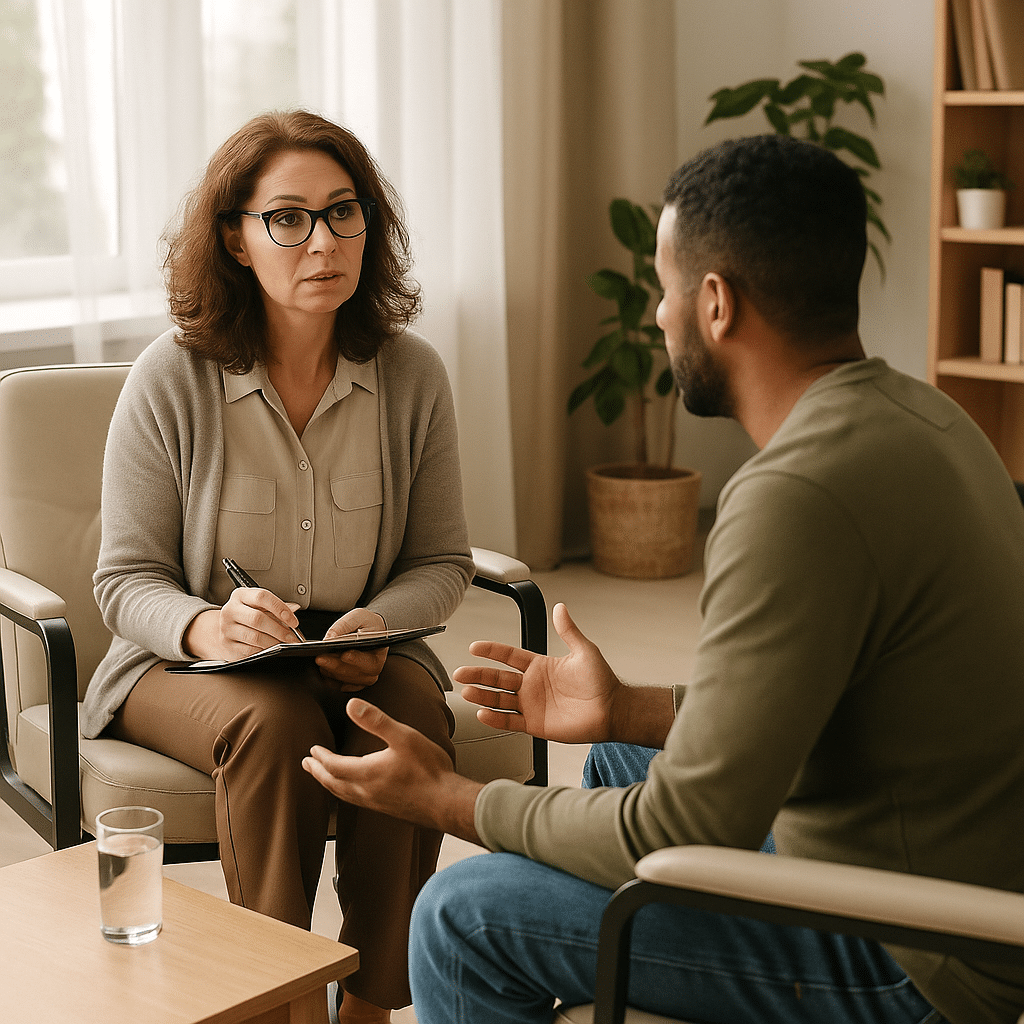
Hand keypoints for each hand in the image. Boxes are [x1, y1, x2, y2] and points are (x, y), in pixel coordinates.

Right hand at [184, 589, 302, 661]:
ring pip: (254, 637)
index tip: (293, 620)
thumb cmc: (246, 614)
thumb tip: (294, 608)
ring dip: (273, 643)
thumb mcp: (259, 605)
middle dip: (279, 630)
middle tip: (292, 637)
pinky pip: (249, 650)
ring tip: (284, 645)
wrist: (224, 627)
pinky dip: (263, 651)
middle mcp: (230, 610)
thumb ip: (276, 607)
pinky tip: (271, 650)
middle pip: (258, 619)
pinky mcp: (227, 645)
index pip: (262, 597)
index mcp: (240, 595)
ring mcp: (226, 629)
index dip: (280, 608)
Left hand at [302, 699, 481, 841]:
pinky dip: (344, 793)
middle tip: (307, 764)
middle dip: (318, 772)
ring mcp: (375, 803)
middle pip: (332, 783)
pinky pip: (355, 801)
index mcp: (366, 773)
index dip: (320, 757)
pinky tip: (353, 790)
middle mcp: (366, 791)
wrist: (447, 803)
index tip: (312, 749)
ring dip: (329, 784)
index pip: (333, 766)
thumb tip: (350, 704)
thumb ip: (376, 720)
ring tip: (324, 777)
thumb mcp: (403, 737)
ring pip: (343, 795)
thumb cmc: (428, 769)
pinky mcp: (386, 809)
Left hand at [315, 608, 387, 690]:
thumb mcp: (357, 617)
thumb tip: (329, 639)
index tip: (344, 655)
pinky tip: (324, 670)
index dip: (356, 659)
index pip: (369, 661)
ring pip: (346, 680)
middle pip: (355, 673)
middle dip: (336, 666)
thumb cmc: (367, 623)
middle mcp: (374, 668)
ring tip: (320, 660)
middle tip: (321, 658)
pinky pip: (340, 685)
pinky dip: (331, 679)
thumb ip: (343, 626)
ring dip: (331, 672)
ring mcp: (364, 677)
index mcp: (379, 652)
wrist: (370, 629)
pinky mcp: (354, 681)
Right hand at [453, 602, 622, 744]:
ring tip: (467, 692)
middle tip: (461, 673)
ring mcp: (531, 705)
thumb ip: (569, 630)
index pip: (509, 656)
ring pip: (499, 699)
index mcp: (540, 666)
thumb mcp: (584, 651)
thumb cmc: (601, 681)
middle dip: (478, 675)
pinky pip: (510, 721)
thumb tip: (560, 607)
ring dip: (482, 696)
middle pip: (498, 678)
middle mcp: (532, 685)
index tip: (475, 647)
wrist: (612, 711)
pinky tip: (483, 714)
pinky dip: (495, 719)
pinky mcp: (535, 725)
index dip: (492, 651)